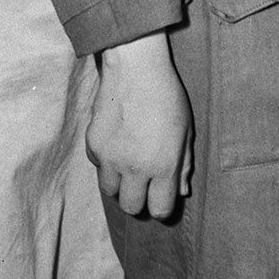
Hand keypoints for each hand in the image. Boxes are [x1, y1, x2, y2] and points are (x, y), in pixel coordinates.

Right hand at [88, 31, 193, 218]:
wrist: (135, 68)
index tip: (161, 196)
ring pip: (110, 191)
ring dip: (120, 184)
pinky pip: (98, 166)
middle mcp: (135, 168)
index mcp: (163, 166)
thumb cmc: (167, 96)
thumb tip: (182, 191)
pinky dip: (106, 162)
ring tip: (128, 165)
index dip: (162, 206)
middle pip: (131, 207)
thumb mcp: (185, 130)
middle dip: (138, 199)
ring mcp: (111, 158)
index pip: (159, 210)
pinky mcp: (93, 145)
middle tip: (143, 185)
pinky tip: (116, 143)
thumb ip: (183, 164)